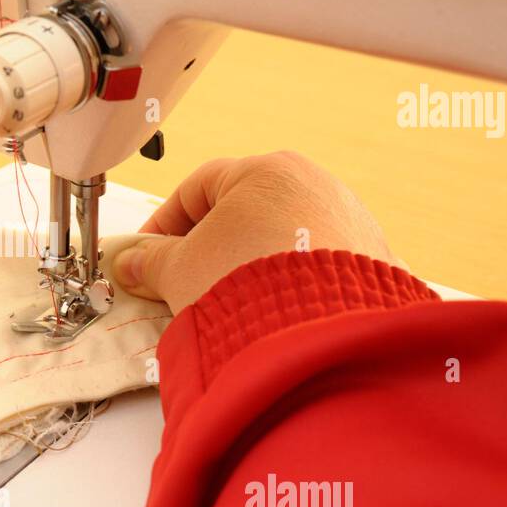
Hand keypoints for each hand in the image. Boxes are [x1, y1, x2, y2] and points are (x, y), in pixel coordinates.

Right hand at [114, 152, 397, 313]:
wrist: (317, 334)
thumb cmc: (248, 287)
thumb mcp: (179, 272)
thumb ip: (150, 262)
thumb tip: (131, 262)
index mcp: (265, 171)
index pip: (197, 188)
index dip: (163, 223)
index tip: (146, 253)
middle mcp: (315, 184)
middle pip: (245, 210)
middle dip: (211, 246)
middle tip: (184, 281)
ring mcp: (350, 221)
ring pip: (285, 238)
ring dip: (253, 265)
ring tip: (230, 304)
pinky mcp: (374, 261)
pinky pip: (320, 268)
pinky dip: (294, 284)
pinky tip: (274, 312)